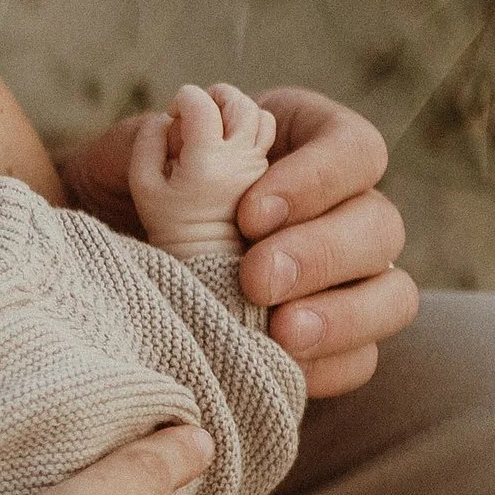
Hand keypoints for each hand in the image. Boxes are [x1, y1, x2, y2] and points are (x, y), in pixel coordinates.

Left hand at [59, 86, 416, 399]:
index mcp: (306, 144)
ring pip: (392, 295)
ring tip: (281, 334)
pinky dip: (329, 367)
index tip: (250, 213)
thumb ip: (151, 140)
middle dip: (323, 254)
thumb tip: (183, 126)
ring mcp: (346, 279)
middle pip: (381, 225)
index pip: (354, 149)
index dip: (317, 179)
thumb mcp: (125, 158)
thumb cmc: (120, 197)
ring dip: (344, 317)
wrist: (103, 268)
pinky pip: (361, 358)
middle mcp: (342, 210)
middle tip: (257, 279)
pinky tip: (281, 368)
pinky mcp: (332, 341)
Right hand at [125, 81, 274, 255]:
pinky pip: (264, 132)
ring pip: (259, 115)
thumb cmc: (168, 219)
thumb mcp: (143, 182)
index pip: (200, 103)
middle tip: (198, 107)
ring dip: (235, 108)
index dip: (182, 98)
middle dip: (215, 95)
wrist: (204, 255)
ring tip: (214, 121)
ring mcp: (255, 165)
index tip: (173, 112)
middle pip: (239, 103)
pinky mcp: (263, 171)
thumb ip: (149, 139)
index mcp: (206, 161)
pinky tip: (225, 139)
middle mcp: (238, 160)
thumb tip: (167, 116)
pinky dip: (245, 125)